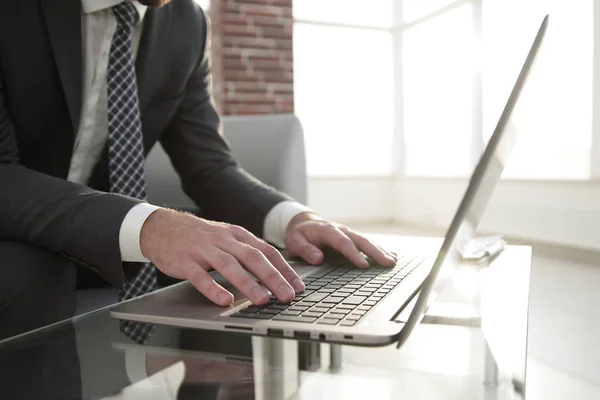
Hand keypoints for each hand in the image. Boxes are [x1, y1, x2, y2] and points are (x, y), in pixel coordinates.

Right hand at [140, 209, 303, 306]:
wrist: (161, 227)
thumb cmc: (199, 237)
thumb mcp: (227, 238)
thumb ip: (247, 252)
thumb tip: (274, 272)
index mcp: (237, 235)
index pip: (267, 251)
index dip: (285, 269)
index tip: (298, 286)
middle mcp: (223, 240)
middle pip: (253, 257)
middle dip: (273, 278)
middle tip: (288, 296)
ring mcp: (204, 249)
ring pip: (230, 266)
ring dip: (248, 284)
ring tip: (263, 300)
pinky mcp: (185, 261)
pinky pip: (200, 276)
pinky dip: (213, 288)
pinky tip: (224, 301)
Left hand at [284, 213, 396, 267]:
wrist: (303, 223)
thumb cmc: (299, 234)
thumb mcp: (294, 241)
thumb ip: (305, 249)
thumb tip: (318, 258)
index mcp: (328, 231)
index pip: (343, 243)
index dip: (354, 254)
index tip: (364, 266)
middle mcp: (342, 230)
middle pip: (361, 241)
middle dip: (376, 252)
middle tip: (388, 263)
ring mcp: (349, 233)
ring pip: (368, 241)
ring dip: (381, 251)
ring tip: (393, 261)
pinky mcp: (352, 238)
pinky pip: (367, 243)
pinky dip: (379, 249)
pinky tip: (392, 256)